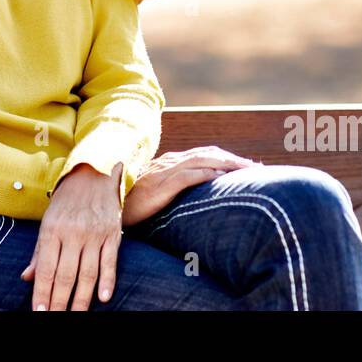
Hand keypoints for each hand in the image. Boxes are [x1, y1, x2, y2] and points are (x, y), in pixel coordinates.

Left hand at [20, 163, 122, 309]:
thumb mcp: (48, 221)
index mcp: (52, 230)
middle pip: (65, 275)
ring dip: (81, 299)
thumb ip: (39, 252)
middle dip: (59, 303)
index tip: (39, 313)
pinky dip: (107, 281)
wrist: (93, 173)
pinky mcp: (112, 234)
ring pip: (87, 273)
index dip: (42, 294)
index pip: (45, 269)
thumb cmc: (66, 202)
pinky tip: (102, 299)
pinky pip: (110, 262)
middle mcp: (72, 233)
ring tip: (76, 316)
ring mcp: (94, 234)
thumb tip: (26, 277)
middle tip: (55, 320)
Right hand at [121, 147, 258, 226]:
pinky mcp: (160, 186)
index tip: (247, 166)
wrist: (105, 207)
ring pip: (201, 160)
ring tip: (247, 169)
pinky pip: (188, 176)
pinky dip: (207, 174)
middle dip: (233, 159)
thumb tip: (193, 193)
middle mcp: (168, 163)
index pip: (203, 156)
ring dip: (227, 163)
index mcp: (168, 164)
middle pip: (207, 154)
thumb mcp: (154, 194)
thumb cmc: (128, 204)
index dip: (225, 158)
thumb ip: (171, 189)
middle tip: (257, 166)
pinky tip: (222, 177)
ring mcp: (164, 173)